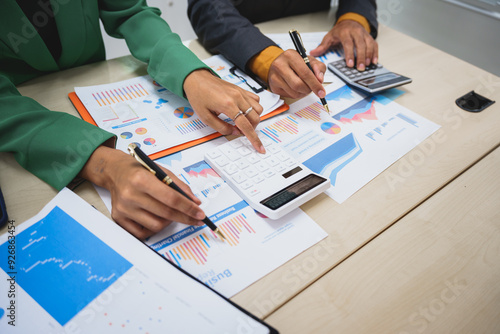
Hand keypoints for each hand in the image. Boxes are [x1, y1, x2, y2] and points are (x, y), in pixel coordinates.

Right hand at [80, 146, 205, 239]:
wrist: (115, 172)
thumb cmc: (139, 170)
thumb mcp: (161, 171)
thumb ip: (179, 186)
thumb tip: (195, 202)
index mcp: (141, 179)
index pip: (171, 198)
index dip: (188, 208)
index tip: (200, 214)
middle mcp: (130, 195)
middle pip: (166, 213)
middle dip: (185, 217)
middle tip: (196, 219)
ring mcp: (124, 209)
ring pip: (156, 225)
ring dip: (169, 221)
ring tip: (170, 213)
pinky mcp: (119, 218)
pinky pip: (143, 233)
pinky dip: (155, 228)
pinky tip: (157, 218)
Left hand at [183, 69, 264, 152]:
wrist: (197, 79)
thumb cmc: (198, 96)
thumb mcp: (205, 117)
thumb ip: (221, 127)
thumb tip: (235, 132)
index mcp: (228, 105)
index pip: (245, 125)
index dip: (253, 138)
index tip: (259, 147)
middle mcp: (237, 97)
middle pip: (255, 118)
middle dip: (252, 129)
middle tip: (242, 131)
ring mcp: (241, 92)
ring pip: (258, 109)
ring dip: (254, 119)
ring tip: (243, 121)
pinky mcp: (241, 89)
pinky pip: (256, 100)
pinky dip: (254, 108)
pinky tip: (244, 111)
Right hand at [268, 49, 325, 98]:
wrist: (279, 64)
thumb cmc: (295, 62)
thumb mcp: (309, 60)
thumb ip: (318, 67)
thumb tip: (320, 79)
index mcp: (290, 55)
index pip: (305, 73)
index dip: (315, 84)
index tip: (321, 92)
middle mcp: (280, 65)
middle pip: (298, 85)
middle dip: (308, 89)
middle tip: (312, 88)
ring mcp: (275, 77)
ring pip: (294, 93)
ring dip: (303, 93)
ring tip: (304, 86)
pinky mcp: (274, 87)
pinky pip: (289, 96)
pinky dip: (296, 94)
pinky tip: (296, 88)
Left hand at [310, 20, 378, 71]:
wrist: (349, 21)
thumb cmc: (339, 31)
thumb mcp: (329, 37)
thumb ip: (322, 46)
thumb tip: (313, 53)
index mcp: (345, 32)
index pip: (348, 43)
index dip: (349, 54)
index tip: (350, 64)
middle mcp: (356, 32)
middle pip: (360, 45)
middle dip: (361, 57)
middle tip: (360, 68)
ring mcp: (364, 34)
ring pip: (369, 44)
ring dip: (369, 56)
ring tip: (367, 65)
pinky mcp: (369, 37)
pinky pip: (374, 45)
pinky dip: (375, 53)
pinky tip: (374, 62)